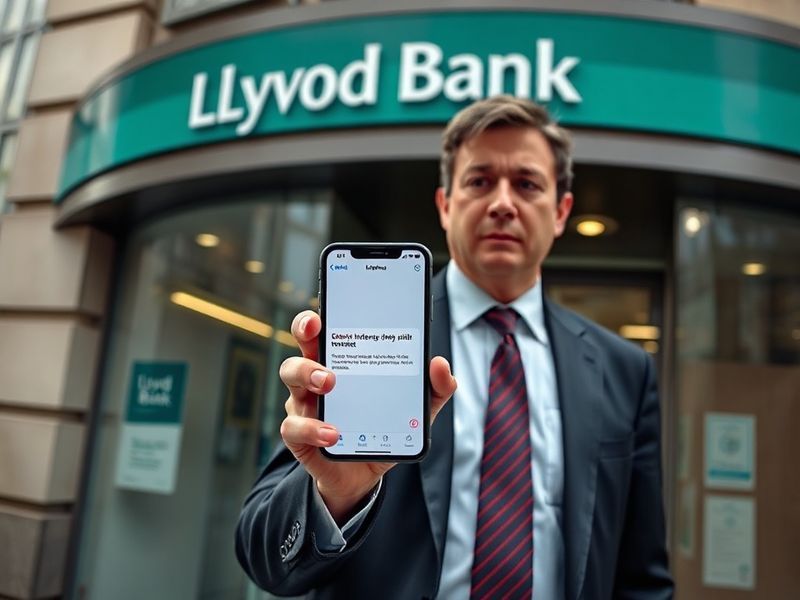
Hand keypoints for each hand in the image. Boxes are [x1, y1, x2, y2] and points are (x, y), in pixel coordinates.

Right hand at [279, 310, 455, 523]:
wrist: (365, 475)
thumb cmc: (383, 428)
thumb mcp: (415, 409)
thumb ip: (434, 388)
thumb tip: (440, 364)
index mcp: (342, 362)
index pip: (322, 332)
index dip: (313, 320)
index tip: (321, 315)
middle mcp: (317, 378)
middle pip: (301, 346)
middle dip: (305, 336)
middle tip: (322, 337)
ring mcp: (305, 405)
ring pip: (289, 379)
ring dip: (307, 375)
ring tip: (330, 385)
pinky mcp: (301, 436)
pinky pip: (293, 427)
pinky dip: (312, 428)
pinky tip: (333, 433)